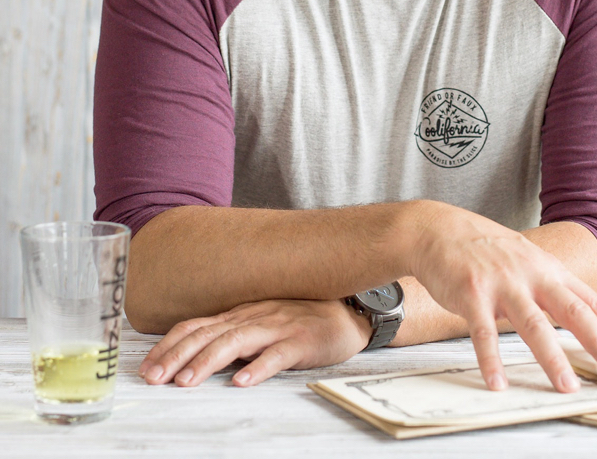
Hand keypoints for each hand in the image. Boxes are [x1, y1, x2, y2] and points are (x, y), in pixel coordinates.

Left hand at [138, 298, 370, 387]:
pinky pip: (278, 354)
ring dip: (208, 362)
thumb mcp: (262, 323)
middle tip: (155, 379)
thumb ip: (233, 335)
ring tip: (187, 382)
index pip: (197, 325)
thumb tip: (194, 357)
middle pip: (210, 333)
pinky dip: (258, 367)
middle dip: (178, 356)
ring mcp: (279, 326)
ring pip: (237, 341)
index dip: (170, 345)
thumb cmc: (303, 321)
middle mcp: (255, 316)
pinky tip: (242, 382)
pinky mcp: (302, 340)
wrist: (351, 315)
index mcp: (242, 313)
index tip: (147, 369)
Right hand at [406, 202, 596, 393]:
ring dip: (551, 357)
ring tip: (567, 386)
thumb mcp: (528, 263)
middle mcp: (533, 274)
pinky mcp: (472, 292)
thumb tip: (583, 319)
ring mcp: (503, 282)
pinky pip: (483, 331)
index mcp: (550, 270)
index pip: (592, 303)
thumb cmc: (487, 252)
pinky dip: (491, 359)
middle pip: (573, 312)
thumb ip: (552, 289)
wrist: (441, 229)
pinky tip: (497, 382)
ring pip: (533, 324)